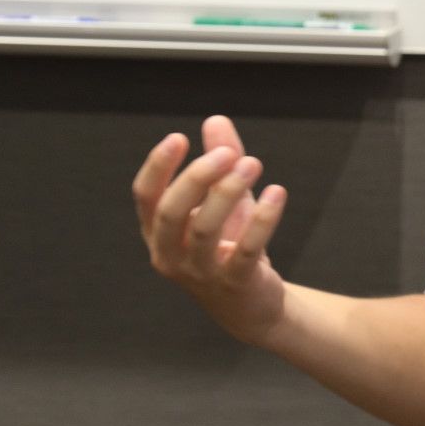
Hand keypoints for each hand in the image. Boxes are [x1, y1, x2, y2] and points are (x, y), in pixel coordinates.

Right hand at [132, 114, 288, 346]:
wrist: (251, 305)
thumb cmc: (229, 246)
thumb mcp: (223, 200)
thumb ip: (220, 160)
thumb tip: (216, 119)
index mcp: (159, 232)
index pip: (146, 197)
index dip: (158, 167)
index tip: (179, 138)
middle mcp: (171, 254)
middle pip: (171, 213)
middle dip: (197, 177)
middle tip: (227, 152)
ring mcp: (201, 273)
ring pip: (206, 231)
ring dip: (228, 192)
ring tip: (253, 163)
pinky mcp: (235, 284)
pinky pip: (245, 251)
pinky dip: (262, 221)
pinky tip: (278, 192)